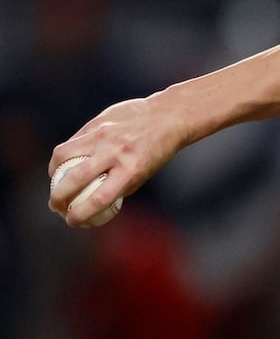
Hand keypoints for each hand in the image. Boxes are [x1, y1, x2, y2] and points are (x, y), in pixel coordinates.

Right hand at [48, 95, 187, 225]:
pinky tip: (62, 163)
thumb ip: (120, 185)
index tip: (72, 221)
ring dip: (53, 173)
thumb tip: (95, 203)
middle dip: (58, 196)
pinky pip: (72, 141)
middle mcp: (115, 153)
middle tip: (55, 206)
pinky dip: (62, 155)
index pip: (99, 198)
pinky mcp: (96, 123)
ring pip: (64, 155)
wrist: (167, 116)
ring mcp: (103, 136)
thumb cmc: (157, 150)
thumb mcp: (144, 173)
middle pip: (76, 178)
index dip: (81, 213)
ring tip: (55, 183)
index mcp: (131, 170)